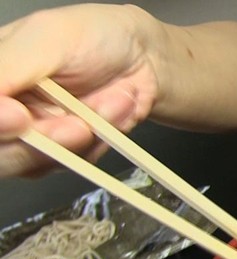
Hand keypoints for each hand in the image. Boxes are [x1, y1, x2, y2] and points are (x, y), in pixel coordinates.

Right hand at [0, 4, 158, 176]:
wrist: (143, 58)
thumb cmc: (94, 36)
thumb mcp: (48, 37)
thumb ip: (9, 66)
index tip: (19, 116)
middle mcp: (0, 109)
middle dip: (41, 138)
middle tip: (76, 125)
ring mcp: (27, 135)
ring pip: (30, 162)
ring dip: (76, 138)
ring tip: (108, 104)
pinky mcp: (59, 154)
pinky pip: (68, 164)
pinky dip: (96, 142)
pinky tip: (112, 112)